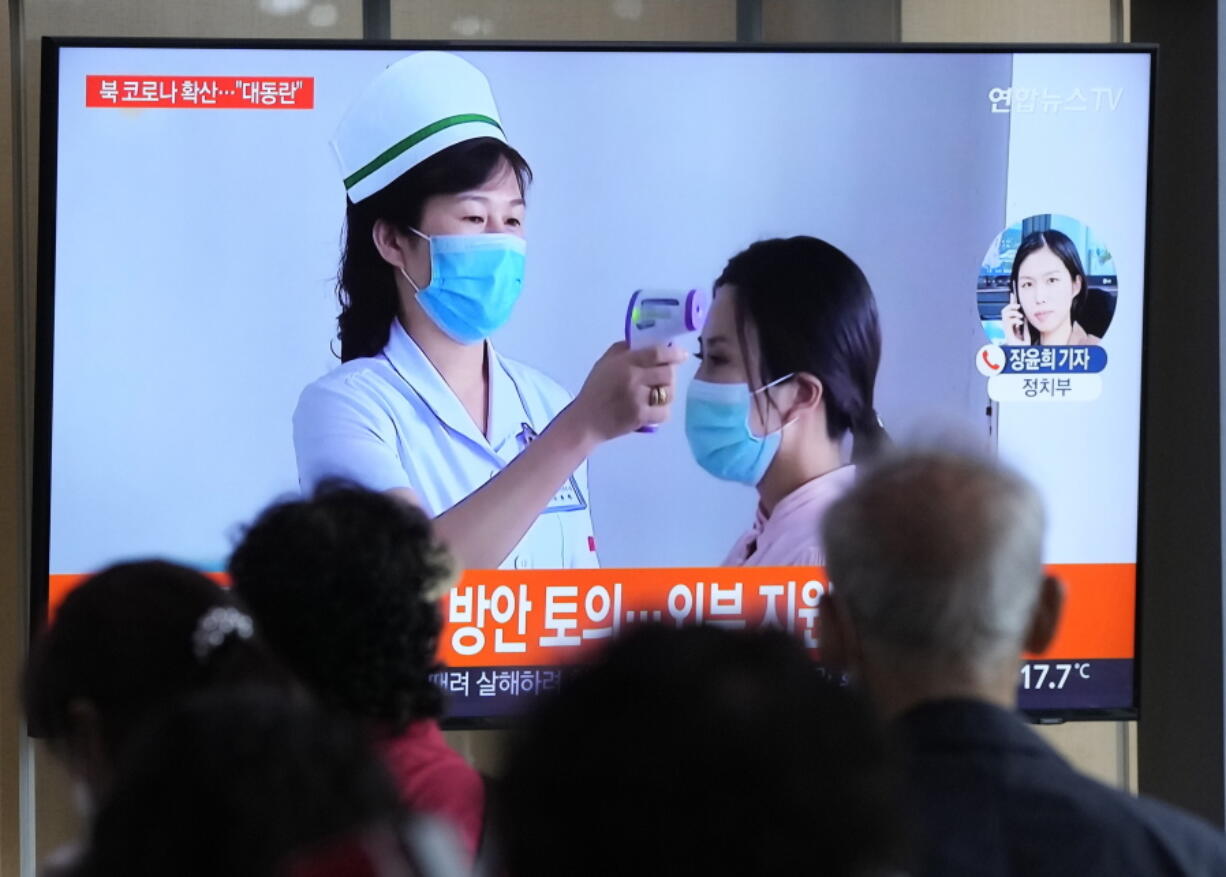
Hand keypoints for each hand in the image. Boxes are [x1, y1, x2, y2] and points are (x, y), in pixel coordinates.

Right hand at [566, 342, 687, 442]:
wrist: (586, 420)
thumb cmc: (596, 389)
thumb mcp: (605, 362)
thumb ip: (624, 350)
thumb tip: (648, 342)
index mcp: (624, 362)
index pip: (656, 353)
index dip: (673, 353)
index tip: (681, 354)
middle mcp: (633, 378)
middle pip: (668, 373)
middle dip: (669, 375)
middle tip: (662, 378)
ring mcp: (638, 399)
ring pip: (669, 393)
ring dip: (666, 394)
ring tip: (656, 395)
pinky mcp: (640, 417)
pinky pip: (664, 412)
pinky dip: (661, 412)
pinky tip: (652, 410)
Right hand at [1001, 293, 1027, 344]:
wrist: (1024, 356)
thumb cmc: (1025, 348)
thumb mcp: (1026, 334)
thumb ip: (1024, 326)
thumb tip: (1024, 317)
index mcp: (1011, 327)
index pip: (1008, 313)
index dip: (1010, 305)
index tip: (1014, 297)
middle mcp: (1007, 329)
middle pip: (1003, 312)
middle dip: (1010, 306)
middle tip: (1018, 306)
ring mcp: (1007, 331)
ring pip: (1004, 316)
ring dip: (1012, 312)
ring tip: (1020, 316)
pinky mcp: (1008, 335)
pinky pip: (1007, 323)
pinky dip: (1014, 320)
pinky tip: (1020, 322)